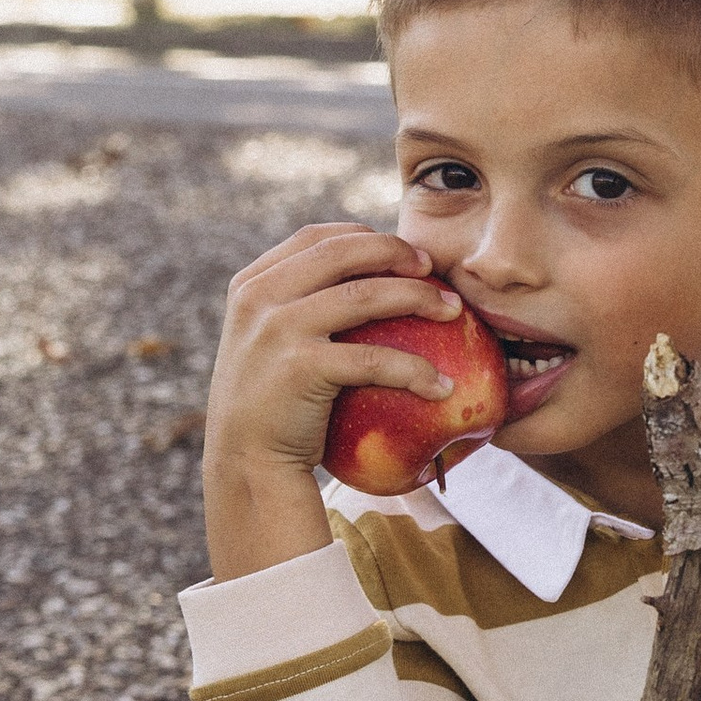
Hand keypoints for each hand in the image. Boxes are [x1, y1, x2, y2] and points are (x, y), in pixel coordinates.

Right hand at [206, 223, 463, 491]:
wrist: (246, 464)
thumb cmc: (272, 406)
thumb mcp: (268, 342)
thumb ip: (296, 307)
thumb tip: (369, 280)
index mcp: (252, 283)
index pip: (316, 238)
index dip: (366, 237)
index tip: (404, 253)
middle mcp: (259, 297)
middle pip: (343, 252)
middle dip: (396, 252)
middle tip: (432, 269)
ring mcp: (277, 329)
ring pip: (365, 296)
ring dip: (420, 298)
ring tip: (453, 311)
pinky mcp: (300, 367)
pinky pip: (373, 359)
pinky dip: (415, 370)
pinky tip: (442, 385)